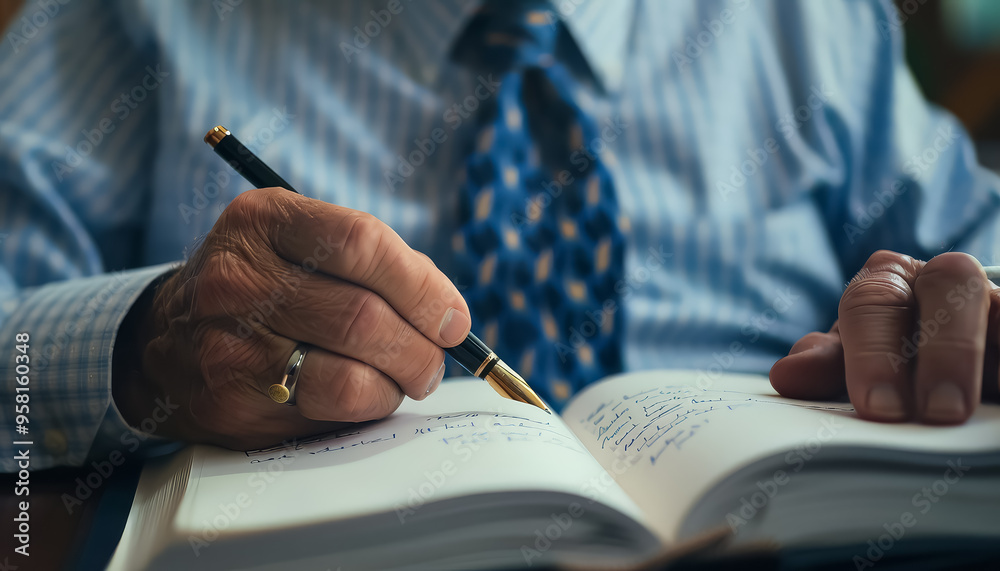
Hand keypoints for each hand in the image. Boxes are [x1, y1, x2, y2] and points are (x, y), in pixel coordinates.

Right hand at [113, 188, 470, 448]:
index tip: (453, 317)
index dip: (424, 286)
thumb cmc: (263, 284)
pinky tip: (365, 395)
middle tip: (435, 358)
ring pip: (350, 378)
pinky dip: (367, 409)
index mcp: (263, 221)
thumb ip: (372, 261)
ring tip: (405, 378)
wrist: (166, 340)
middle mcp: (238, 280)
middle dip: (421, 348)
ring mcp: (230, 346)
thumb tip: (448, 314)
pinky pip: (328, 415)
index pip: (362, 242)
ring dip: (398, 385)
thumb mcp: (297, 239)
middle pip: (364, 317)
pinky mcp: (234, 405)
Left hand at [770, 250, 999, 424]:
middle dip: (944, 349)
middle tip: (936, 413)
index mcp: (889, 278)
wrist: (953, 348)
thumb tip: (786, 375)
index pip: (873, 300)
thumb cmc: (891, 352)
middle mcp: (946, 276)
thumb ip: (825, 365)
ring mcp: (994, 299)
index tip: (878, 407)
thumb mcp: (857, 358)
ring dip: (987, 360)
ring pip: (999, 309)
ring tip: (973, 412)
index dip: (873, 354)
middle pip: (949, 286)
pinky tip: (999, 399)